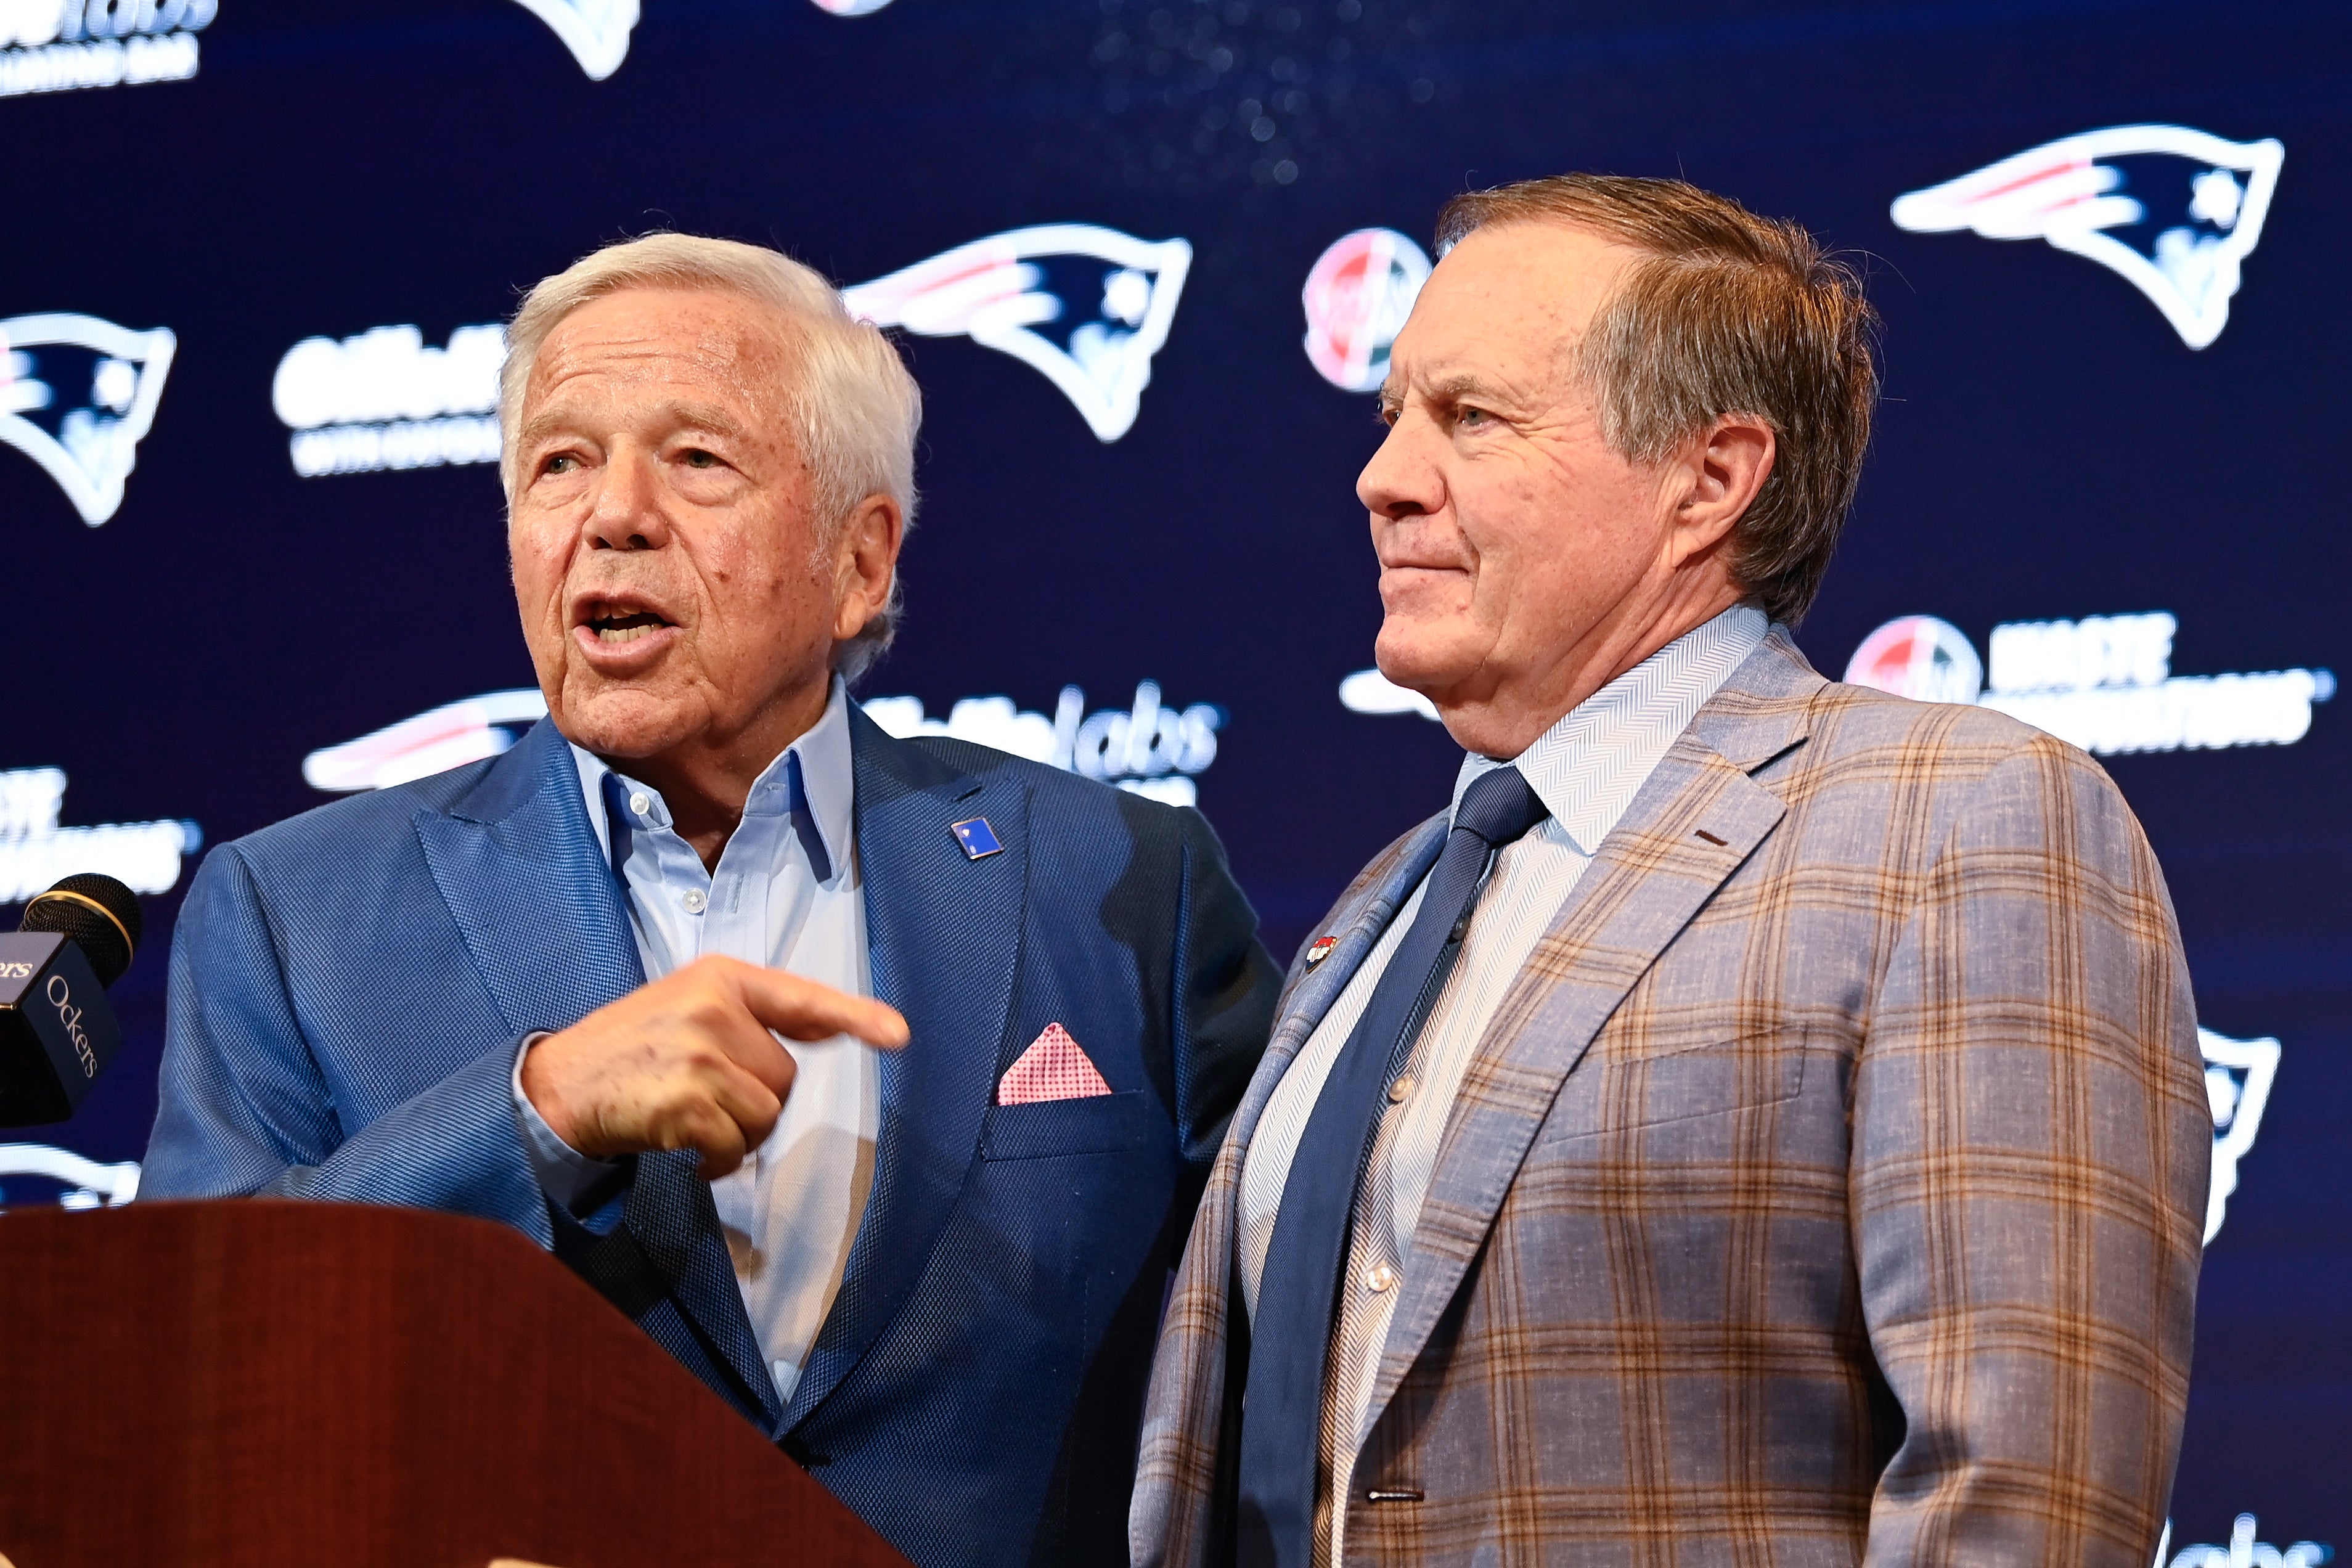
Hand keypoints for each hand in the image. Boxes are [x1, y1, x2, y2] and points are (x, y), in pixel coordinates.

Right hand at [520, 955, 907, 1177]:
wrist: (555, 1086)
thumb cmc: (628, 1052)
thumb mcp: (686, 1008)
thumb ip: (749, 1018)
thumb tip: (824, 1028)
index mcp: (721, 978)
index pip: (801, 997)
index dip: (855, 1017)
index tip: (898, 1035)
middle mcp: (715, 1007)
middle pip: (785, 1077)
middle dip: (753, 1100)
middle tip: (700, 1095)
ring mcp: (700, 1053)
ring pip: (765, 1116)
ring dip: (734, 1135)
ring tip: (686, 1118)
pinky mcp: (686, 1101)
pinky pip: (733, 1148)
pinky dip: (713, 1161)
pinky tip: (680, 1145)